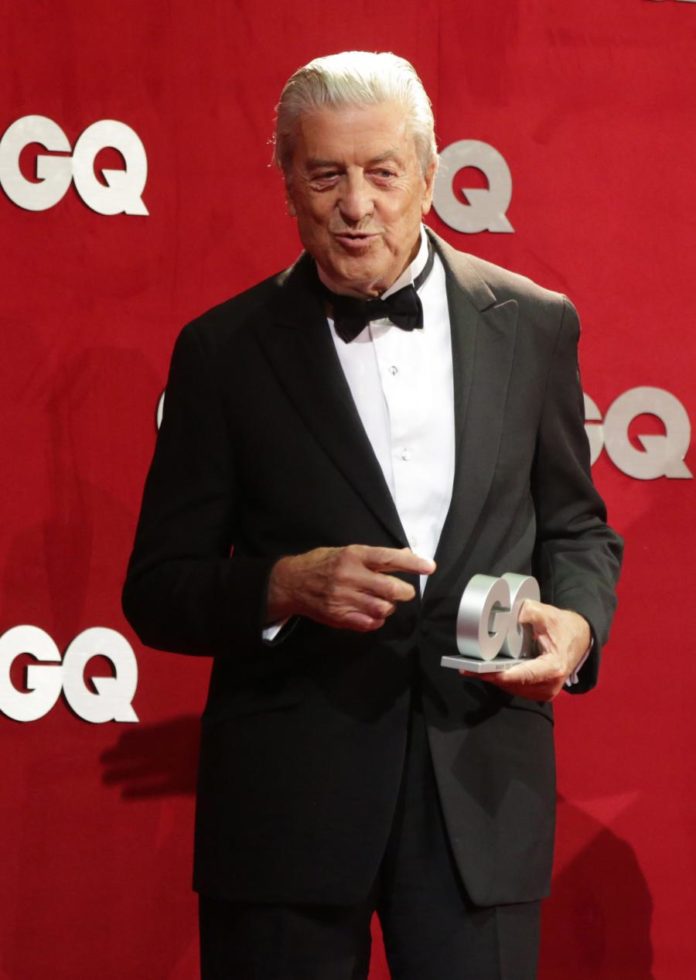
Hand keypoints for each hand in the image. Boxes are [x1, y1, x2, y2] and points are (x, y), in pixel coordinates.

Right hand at [267, 545, 435, 631]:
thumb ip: (375, 556)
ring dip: (389, 607)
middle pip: (390, 588)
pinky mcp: (339, 616)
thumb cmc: (321, 564)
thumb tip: (405, 553)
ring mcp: (343, 598)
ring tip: (384, 602)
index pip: (389, 558)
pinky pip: (369, 624)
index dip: (412, 563)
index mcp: (353, 555)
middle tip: (404, 592)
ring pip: (382, 608)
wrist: (291, 583)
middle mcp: (349, 576)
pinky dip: (377, 620)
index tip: (429, 566)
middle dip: (404, 592)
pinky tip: (373, 614)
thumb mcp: (347, 551)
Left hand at [460, 600, 590, 701]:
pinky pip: (517, 688)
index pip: (522, 675)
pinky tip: (490, 670)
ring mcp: (546, 691)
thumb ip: (528, 612)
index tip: (480, 671)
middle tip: (468, 667)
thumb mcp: (547, 614)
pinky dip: (504, 680)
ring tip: (474, 668)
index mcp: (553, 667)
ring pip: (513, 689)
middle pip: (514, 684)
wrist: (580, 637)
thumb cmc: (564, 627)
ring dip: (495, 679)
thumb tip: (508, 612)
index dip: (499, 674)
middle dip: (491, 675)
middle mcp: (550, 684)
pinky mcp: (541, 691)